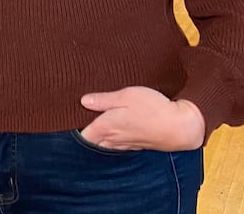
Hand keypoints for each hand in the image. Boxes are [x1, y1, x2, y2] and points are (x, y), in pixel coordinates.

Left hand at [79, 86, 204, 151]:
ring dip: (97, 141)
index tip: (65, 123)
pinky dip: (110, 143)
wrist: (178, 127)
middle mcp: (114, 139)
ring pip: (104, 146)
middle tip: (76, 126)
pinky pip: (116, 147)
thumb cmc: (152, 108)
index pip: (83, 135)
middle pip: (92, 143)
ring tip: (91, 131)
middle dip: (83, 137)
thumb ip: (104, 100)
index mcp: (107, 126)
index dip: (73, 130)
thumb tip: (83, 101)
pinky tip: (112, 136)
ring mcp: (125, 144)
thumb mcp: (126, 95)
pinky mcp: (136, 145)